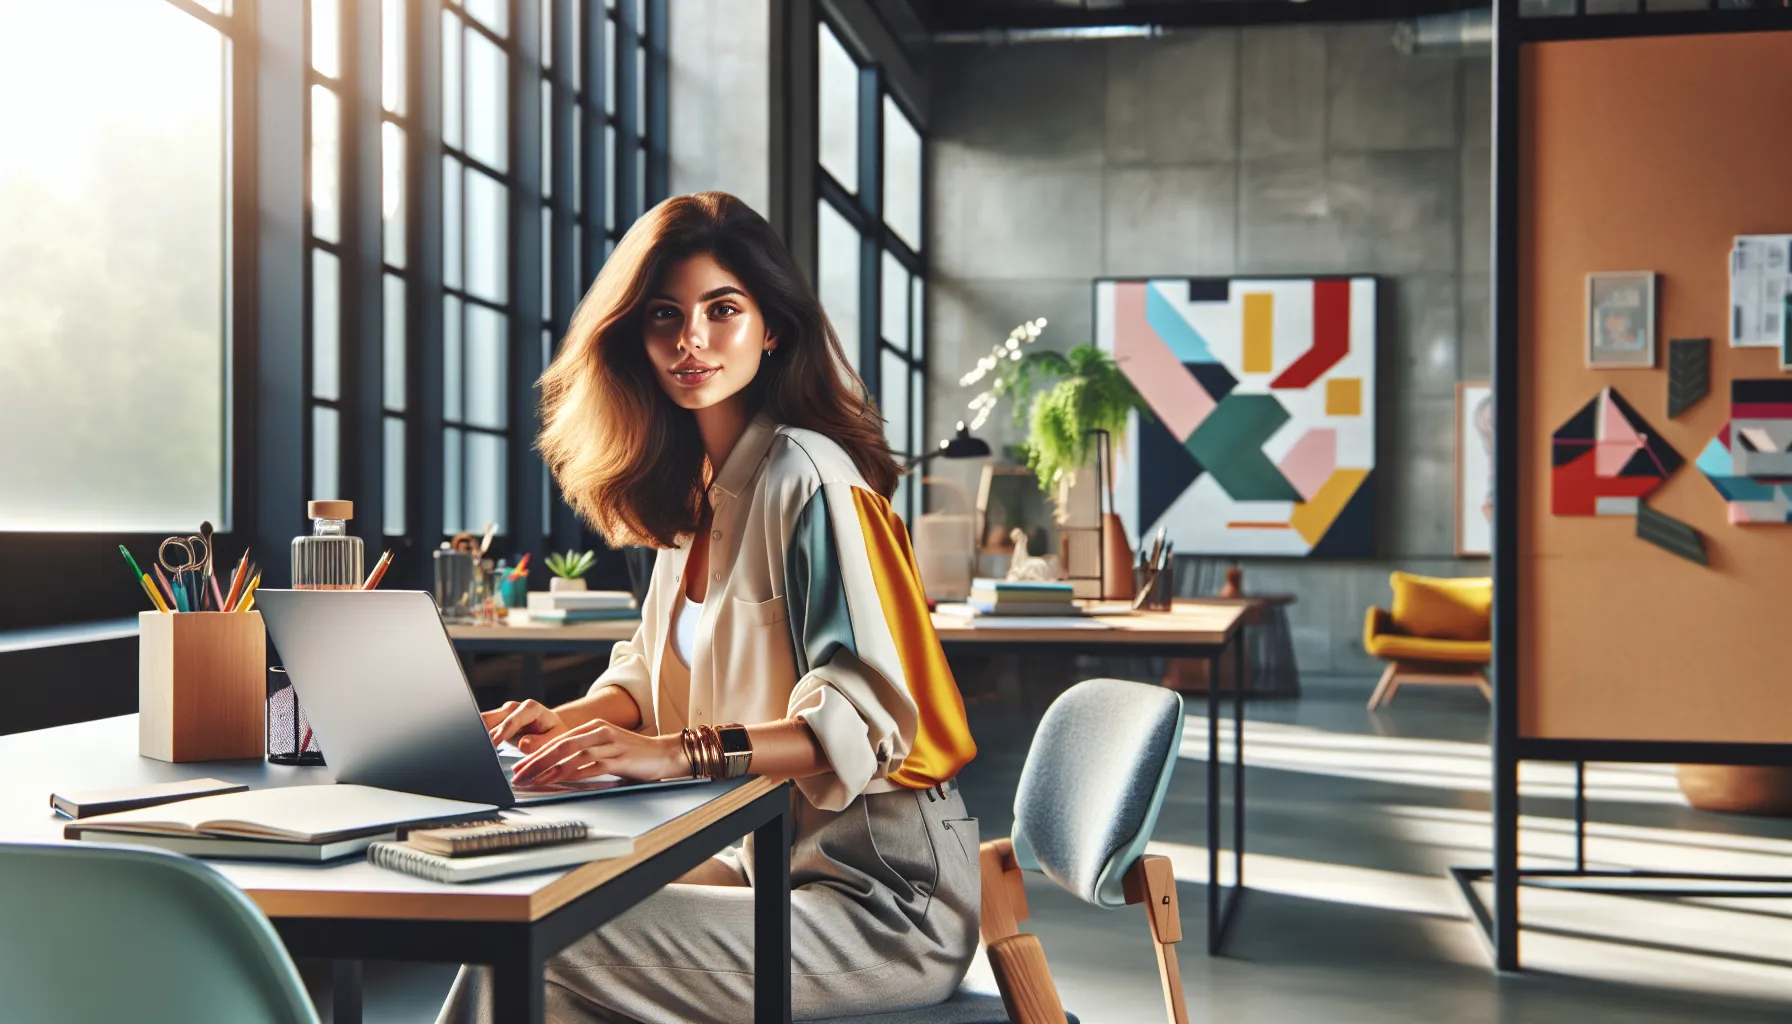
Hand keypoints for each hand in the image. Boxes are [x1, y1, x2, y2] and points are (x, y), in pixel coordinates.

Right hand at [482, 700, 567, 753]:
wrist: (551, 729)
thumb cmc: (553, 734)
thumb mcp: (555, 739)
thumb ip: (540, 742)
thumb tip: (523, 743)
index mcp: (530, 708)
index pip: (512, 720)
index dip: (501, 732)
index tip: (493, 744)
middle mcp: (513, 708)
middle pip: (491, 718)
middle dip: (482, 733)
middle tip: (478, 749)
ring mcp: (502, 714)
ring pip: (482, 723)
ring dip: (477, 736)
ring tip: (476, 751)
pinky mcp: (495, 723)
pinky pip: (482, 729)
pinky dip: (479, 739)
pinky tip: (477, 750)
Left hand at [510, 720, 688, 786]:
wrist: (665, 754)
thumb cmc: (635, 756)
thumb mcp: (607, 750)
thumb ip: (586, 755)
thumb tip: (559, 768)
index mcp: (594, 728)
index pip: (558, 740)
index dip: (537, 753)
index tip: (520, 766)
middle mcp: (599, 733)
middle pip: (559, 746)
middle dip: (535, 761)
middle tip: (517, 774)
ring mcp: (608, 745)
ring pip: (569, 755)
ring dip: (547, 769)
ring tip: (530, 780)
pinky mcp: (617, 759)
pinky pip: (587, 767)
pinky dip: (568, 774)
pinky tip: (556, 781)